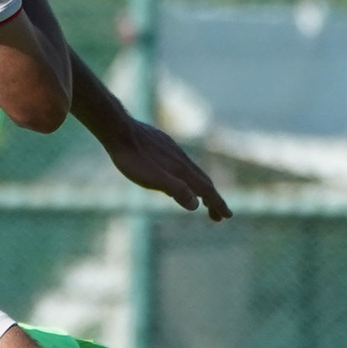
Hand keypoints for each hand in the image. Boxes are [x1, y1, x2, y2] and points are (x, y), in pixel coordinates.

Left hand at [107, 111, 231, 222]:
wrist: (119, 131)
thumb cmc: (133, 159)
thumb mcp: (153, 179)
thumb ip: (176, 190)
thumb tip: (196, 205)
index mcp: (182, 171)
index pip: (206, 190)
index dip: (217, 204)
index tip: (227, 216)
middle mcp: (182, 161)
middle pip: (204, 182)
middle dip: (213, 200)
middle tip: (218, 216)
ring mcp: (174, 152)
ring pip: (193, 172)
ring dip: (201, 188)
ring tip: (202, 200)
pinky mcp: (164, 146)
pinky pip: (182, 164)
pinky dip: (189, 177)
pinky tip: (179, 178)